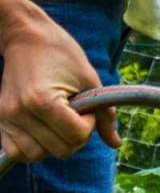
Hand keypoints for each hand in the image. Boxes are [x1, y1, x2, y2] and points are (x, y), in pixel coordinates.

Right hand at [0, 13, 119, 162]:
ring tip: (60, 122)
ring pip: (38, 156)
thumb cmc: (61, 53)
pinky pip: (17, 152)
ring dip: (56, 145)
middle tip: (76, 114)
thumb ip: (105, 114)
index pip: (76, 136)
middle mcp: (20, 113)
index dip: (89, 125)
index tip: (86, 108)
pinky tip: (45, 131)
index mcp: (43, 101)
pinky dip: (34, 148)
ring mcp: (6, 119)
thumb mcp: (90, 79)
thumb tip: (116, 144)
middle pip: (60, 150)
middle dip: (76, 136)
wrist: (26, 37)